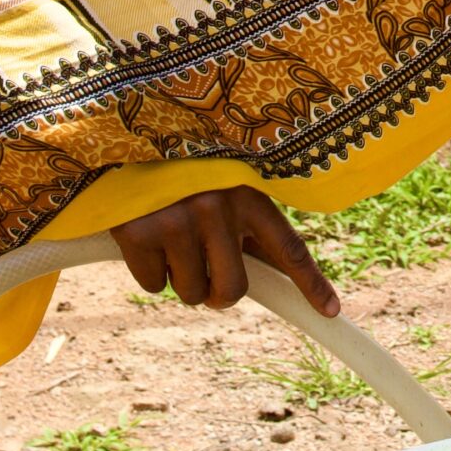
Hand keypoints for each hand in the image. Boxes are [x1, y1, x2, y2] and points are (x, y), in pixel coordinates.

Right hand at [109, 187, 340, 316]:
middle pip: (232, 289)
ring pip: (191, 292)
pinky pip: (154, 285)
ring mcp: (178, 221)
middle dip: (217, 294)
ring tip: (167, 233)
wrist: (119, 138)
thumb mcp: (221, 183)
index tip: (331, 312)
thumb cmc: (178, 166)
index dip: (310, 283)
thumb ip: (244, 226)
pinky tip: (142, 232)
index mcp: (248, 193)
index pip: (288, 247)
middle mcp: (218, 208)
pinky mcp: (140, 234)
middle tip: (202, 273)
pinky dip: (147, 270)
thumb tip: (269, 281)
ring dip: (179, 277)